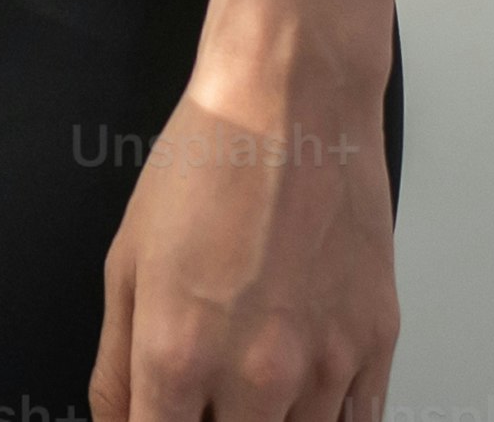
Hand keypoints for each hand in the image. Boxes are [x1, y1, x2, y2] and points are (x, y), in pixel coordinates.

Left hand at [94, 76, 395, 420]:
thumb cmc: (208, 165)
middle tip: (206, 396)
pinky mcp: (376, 346)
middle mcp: (255, 374)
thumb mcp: (124, 263)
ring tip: (251, 385)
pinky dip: (329, 421)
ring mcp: (325, 366)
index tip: (158, 420)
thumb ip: (117, 367)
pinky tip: (305, 396)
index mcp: (178, 354)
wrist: (292, 102)